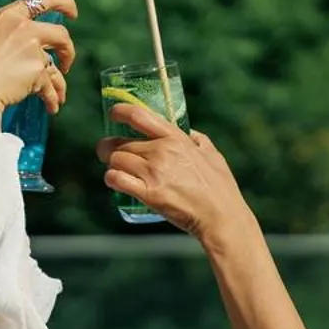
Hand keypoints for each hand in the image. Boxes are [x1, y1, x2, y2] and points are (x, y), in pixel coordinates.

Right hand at [0, 0, 78, 127]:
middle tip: (67, 60)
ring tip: (60, 92)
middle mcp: (23, 28)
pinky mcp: (38, 72)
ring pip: (57, 64)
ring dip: (61, 79)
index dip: (63, 2)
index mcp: (5, 16)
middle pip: (60, 33)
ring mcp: (33, 49)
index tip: (72, 12)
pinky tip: (52, 108)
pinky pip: (50, 87)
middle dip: (68, 48)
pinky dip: (53, 99)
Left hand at [96, 102, 253, 240]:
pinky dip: (111, 179)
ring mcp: (153, 173)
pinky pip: (116, 180)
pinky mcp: (148, 194)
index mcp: (175, 138)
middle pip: (120, 142)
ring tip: (115, 169)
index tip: (113, 114)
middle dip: (109, 147)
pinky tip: (114, 181)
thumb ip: (198, 140)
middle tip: (107, 152)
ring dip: (111, 164)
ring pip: (116, 160)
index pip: (138, 115)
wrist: (221, 217)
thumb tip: (189, 133)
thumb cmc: (220, 187)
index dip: (120, 111)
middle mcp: (161, 151)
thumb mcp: (213, 154)